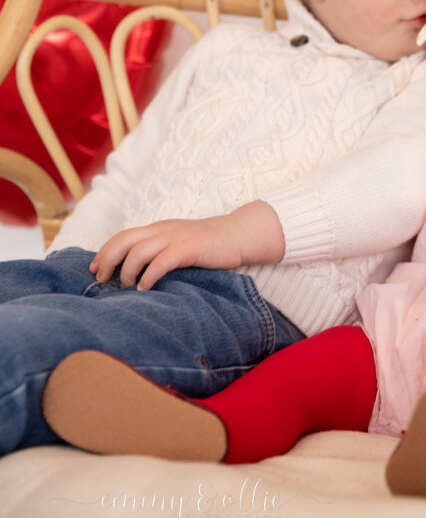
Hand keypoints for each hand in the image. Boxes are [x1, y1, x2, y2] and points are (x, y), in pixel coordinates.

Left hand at [89, 201, 284, 290]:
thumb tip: (137, 272)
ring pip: (138, 252)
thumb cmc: (209, 245)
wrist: (239, 234)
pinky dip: (149, 277)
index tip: (94, 269)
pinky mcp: (189, 249)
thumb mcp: (179, 243)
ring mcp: (175, 238)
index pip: (122, 236)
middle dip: (107, 261)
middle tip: (102, 280)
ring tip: (127, 288)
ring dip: (128, 272)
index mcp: (159, 229)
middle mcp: (163, 230)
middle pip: (123, 241)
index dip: (104, 252)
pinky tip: (146, 288)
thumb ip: (160, 251)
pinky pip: (161, 262)